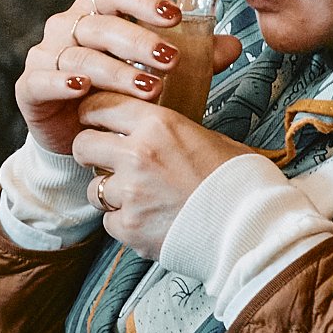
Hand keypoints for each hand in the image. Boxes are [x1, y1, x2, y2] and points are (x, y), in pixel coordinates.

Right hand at [16, 0, 242, 156]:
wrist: (80, 133)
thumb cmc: (122, 92)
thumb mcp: (159, 72)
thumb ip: (194, 57)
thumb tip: (234, 44)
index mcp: (97, 12)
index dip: (143, 0)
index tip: (176, 15)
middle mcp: (68, 26)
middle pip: (101, 25)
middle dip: (138, 41)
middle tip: (172, 59)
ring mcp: (46, 55)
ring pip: (79, 56)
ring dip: (115, 71)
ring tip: (149, 87)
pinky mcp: (29, 87)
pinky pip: (42, 80)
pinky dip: (62, 83)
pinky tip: (83, 89)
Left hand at [69, 94, 259, 255]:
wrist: (250, 226)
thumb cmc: (238, 180)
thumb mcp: (208, 137)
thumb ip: (171, 130)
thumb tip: (152, 125)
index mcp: (159, 124)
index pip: (100, 105)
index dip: (93, 113)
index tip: (94, 120)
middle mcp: (138, 154)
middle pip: (83, 145)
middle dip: (90, 152)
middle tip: (104, 160)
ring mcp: (130, 193)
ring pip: (94, 188)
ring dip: (110, 193)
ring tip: (140, 197)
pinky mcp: (129, 227)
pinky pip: (108, 221)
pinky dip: (124, 222)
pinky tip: (150, 220)